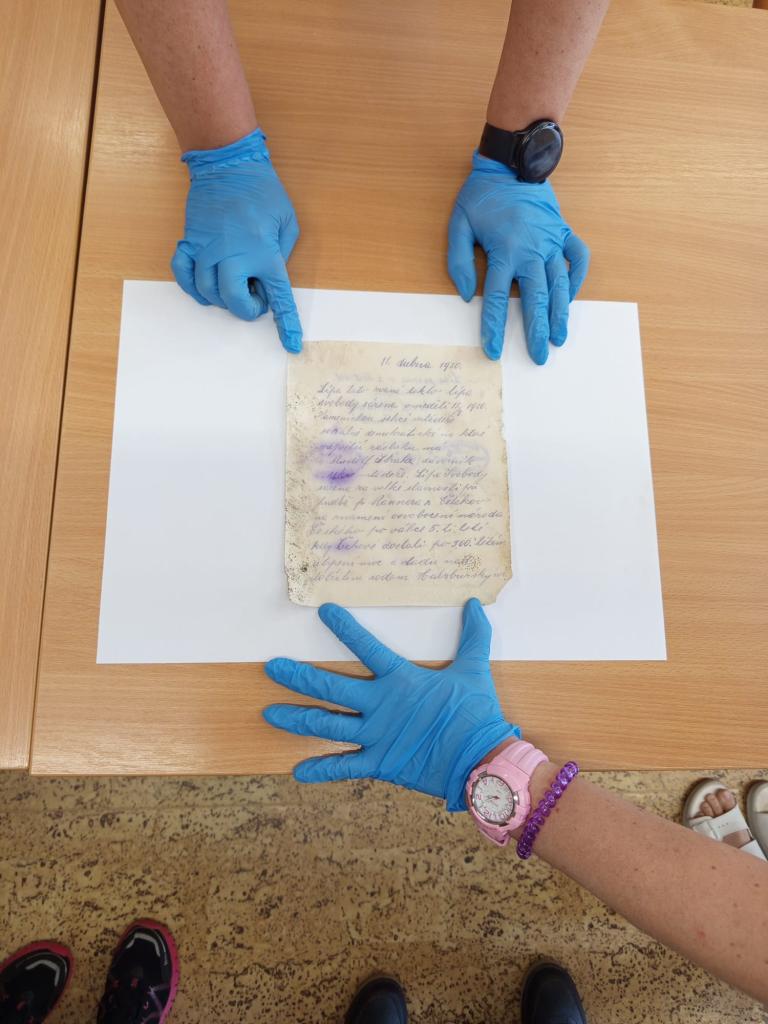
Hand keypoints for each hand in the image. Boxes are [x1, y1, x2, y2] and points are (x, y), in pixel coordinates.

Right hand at [171, 129, 302, 352]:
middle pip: (232, 301)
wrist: (228, 163)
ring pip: (207, 292)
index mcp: (263, 252)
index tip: (291, 346)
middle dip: (246, 308)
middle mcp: (233, 254)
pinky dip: (192, 287)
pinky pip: (182, 274)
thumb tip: (269, 279)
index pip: (277, 297)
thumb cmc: (263, 191)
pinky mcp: (190, 241)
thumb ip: (282, 255)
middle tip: (254, 297)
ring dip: (222, 298)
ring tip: (233, 283)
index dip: (286, 325)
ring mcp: (207, 248)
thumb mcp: (288, 223)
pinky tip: (203, 285)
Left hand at [263, 598, 519, 809]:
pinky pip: (344, 767)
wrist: (481, 760)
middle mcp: (380, 705)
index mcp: (400, 679)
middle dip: (298, 676)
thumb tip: (474, 603)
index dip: (344, 627)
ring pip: (326, 724)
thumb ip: (472, 636)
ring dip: (296, 718)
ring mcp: (376, 736)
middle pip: (330, 686)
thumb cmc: (476, 713)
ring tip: (269, 714)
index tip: (323, 610)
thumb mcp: (474, 670)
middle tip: (271, 667)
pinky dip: (320, 770)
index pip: (366, 646)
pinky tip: (297, 771)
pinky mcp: (379, 763)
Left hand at [447, 152, 589, 364]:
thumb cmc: (482, 195)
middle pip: (535, 300)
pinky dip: (578, 278)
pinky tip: (572, 296)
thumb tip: (464, 294)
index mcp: (504, 251)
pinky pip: (577, 259)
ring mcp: (551, 242)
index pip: (496, 300)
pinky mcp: (563, 232)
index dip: (494, 328)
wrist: (513, 161)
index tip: (494, 352)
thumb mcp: (458, 224)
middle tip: (540, 357)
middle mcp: (531, 251)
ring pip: (559, 285)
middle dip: (537, 331)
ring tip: (560, 338)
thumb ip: (458, 260)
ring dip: (560, 314)